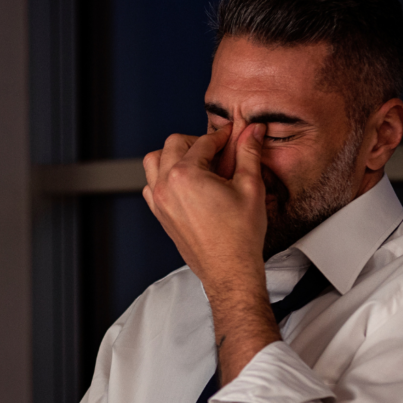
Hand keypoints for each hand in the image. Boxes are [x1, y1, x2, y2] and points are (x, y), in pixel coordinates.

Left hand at [142, 123, 279, 384]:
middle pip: (173, 144)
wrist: (228, 270)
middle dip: (196, 141)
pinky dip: (164, 177)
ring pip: (154, 162)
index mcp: (186, 175)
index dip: (222, 136)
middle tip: (217, 150)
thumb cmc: (239, 236)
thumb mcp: (251, 187)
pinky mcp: (160, 214)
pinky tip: (187, 183)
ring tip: (198, 163)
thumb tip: (251, 131)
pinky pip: (151, 185)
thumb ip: (249, 154)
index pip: (203, 142)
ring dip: (174, 156)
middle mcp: (166, 186)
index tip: (232, 137)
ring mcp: (159, 201)